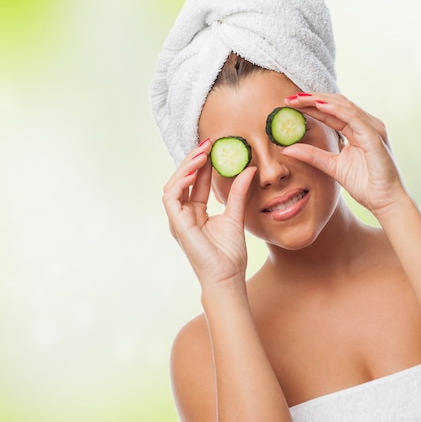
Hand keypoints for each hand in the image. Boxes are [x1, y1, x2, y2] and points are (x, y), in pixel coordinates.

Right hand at [162, 140, 256, 288]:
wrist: (227, 277)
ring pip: (174, 185)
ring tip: (202, 154)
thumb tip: (249, 170)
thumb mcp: (236, 216)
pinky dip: (181, 182)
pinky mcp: (176, 224)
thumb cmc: (229, 255)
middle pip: (183, 180)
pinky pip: (171, 197)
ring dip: (186, 167)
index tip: (215, 147)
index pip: (196, 182)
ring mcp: (178, 220)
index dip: (203, 164)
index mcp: (195, 213)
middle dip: (193, 160)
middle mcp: (184, 215)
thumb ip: (239, 194)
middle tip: (208, 144)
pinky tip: (195, 172)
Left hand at [281, 93, 407, 217]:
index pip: (331, 112)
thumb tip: (286, 148)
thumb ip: (312, 155)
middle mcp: (366, 125)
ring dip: (320, 100)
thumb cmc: (365, 184)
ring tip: (300, 99)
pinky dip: (336, 110)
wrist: (384, 201)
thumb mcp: (331, 167)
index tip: (289, 104)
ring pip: (344, 106)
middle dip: (312, 99)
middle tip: (289, 99)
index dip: (310, 106)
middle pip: (336, 104)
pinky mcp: (374, 137)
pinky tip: (319, 105)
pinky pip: (353, 118)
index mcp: (357, 130)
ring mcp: (372, 128)